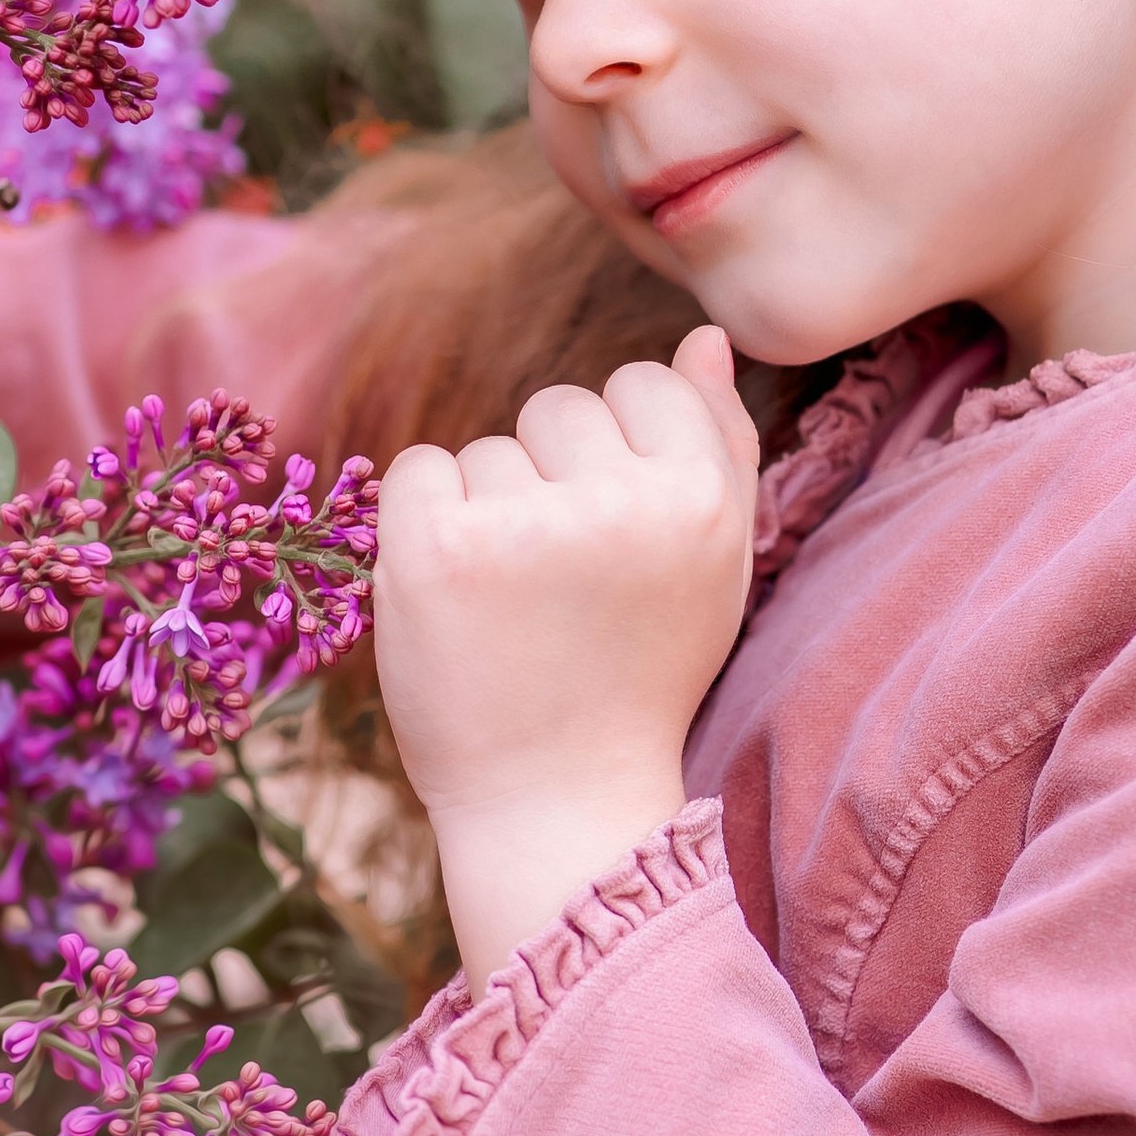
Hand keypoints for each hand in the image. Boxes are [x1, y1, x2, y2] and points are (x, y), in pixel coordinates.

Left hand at [373, 324, 759, 979]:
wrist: (555, 800)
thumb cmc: (639, 670)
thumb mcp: (714, 562)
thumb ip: (719, 442)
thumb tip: (705, 335)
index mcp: (701, 500)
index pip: (642, 383)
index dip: (617, 458)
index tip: (613, 537)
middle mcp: (620, 504)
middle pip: (558, 407)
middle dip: (550, 477)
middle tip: (563, 583)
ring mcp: (522, 526)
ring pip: (488, 447)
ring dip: (489, 511)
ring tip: (517, 606)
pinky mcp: (434, 551)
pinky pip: (417, 469)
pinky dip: (422, 522)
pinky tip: (459, 595)